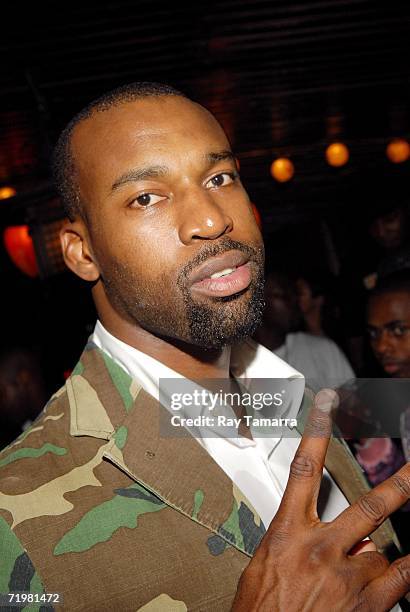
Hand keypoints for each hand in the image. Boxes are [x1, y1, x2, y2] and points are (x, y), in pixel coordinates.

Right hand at [232, 389, 409, 610]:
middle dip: (402, 484)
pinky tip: (406, 564)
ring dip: (374, 557)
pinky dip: (406, 569)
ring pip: (382, 550)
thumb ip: (294, 539)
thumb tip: (322, 533)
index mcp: (288, 533)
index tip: (327, 405)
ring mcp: (347, 577)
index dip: (317, 431)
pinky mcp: (367, 605)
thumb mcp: (263, 564)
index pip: (305, 468)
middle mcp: (321, 549)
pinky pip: (402, 578)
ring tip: (354, 575)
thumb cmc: (260, 610)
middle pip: (370, 505)